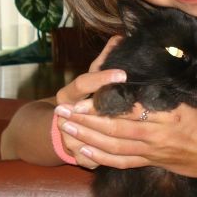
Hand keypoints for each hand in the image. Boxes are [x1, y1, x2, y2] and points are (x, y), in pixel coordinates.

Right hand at [52, 36, 124, 169]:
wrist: (57, 128)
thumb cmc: (82, 98)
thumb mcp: (91, 80)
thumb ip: (103, 60)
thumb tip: (119, 38)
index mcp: (69, 94)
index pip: (84, 83)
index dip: (102, 78)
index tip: (123, 73)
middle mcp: (66, 115)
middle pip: (86, 114)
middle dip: (109, 113)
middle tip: (137, 108)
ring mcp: (69, 136)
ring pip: (88, 139)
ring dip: (109, 139)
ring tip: (139, 132)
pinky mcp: (77, 154)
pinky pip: (91, 158)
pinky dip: (105, 158)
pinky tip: (127, 156)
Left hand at [58, 100, 196, 181]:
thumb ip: (176, 89)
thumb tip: (154, 71)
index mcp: (171, 115)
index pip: (130, 109)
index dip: (104, 104)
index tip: (83, 97)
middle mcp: (159, 135)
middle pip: (115, 128)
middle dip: (86, 121)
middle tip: (63, 112)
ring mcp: (153, 152)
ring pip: (114, 147)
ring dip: (87, 138)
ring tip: (65, 128)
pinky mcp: (152, 162)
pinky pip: (122, 162)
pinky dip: (101, 158)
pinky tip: (83, 152)